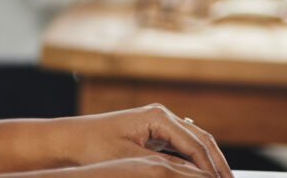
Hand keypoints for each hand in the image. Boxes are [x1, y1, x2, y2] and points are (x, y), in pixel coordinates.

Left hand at [61, 104, 231, 177]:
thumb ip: (167, 168)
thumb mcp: (132, 162)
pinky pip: (183, 148)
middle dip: (218, 166)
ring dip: (209, 164)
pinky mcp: (154, 134)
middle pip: (202, 141)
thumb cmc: (93, 148)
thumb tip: (198, 177)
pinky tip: (204, 177)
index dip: (213, 169)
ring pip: (195, 144)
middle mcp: (162, 115)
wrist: (68, 141)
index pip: (197, 145)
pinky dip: (195, 163)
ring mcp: (159, 123)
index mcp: (159, 116)